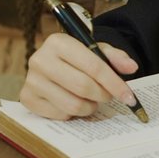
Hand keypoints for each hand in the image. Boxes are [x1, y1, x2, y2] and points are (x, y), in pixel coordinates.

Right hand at [19, 33, 137, 118]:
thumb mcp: (98, 50)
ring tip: (92, 99)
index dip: (115, 84)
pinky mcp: (27, 98)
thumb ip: (116, 58)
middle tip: (108, 96)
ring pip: (73, 105)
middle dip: (103, 95)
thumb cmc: (79, 57)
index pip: (94, 66)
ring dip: (90, 106)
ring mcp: (31, 80)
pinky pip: (60, 115)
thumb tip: (131, 67)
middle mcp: (40, 59)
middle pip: (83, 87)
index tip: (129, 97)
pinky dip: (73, 113)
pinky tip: (73, 101)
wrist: (54, 63)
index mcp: (58, 42)